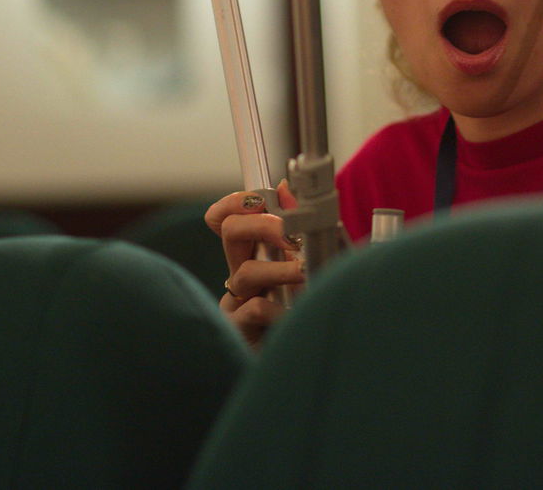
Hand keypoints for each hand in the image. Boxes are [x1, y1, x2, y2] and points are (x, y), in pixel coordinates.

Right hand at [204, 182, 304, 346]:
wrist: (315, 356)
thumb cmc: (315, 307)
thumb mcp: (316, 261)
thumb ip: (303, 227)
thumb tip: (284, 186)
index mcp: (257, 255)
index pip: (226, 218)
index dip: (236, 202)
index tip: (264, 200)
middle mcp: (242, 275)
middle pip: (230, 232)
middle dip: (263, 225)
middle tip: (292, 238)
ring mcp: (237, 304)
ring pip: (244, 272)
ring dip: (279, 270)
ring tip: (306, 276)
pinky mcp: (239, 332)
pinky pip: (252, 309)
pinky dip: (278, 309)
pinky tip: (294, 316)